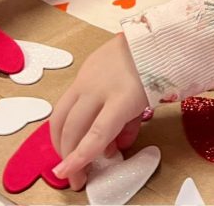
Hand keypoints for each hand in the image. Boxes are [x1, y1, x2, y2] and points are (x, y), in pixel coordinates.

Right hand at [50, 34, 148, 189]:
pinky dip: (65, 120)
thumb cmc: (154, 73)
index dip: (80, 157)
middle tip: (73, 175)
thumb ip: (127, 130)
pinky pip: (66, 100)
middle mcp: (99, 87)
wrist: (151, 38)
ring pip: (61, 113)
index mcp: (122, 98)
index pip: (96, 134)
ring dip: (59, 139)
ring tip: (66, 155)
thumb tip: (109, 151)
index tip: (68, 174)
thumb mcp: (146, 106)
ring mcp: (87, 77)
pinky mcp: (82, 69)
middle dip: (68, 154)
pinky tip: (71, 131)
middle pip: (73, 126)